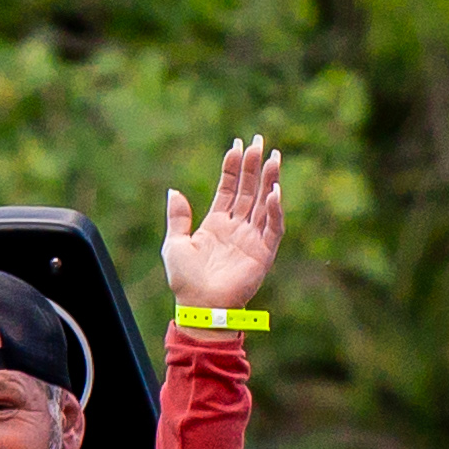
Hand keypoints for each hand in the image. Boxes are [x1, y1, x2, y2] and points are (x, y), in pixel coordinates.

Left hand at [158, 134, 292, 318]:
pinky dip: (275, 211)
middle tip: (260, 141)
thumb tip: (174, 190)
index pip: (229, 187)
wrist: (200, 307)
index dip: (233, 166)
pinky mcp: (263, 253)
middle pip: (249, 189)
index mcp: (216, 223)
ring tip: (274, 158)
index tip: (237, 143)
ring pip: (264, 203)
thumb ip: (178, 217)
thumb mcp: (175, 244)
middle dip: (255, 165)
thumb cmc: (185, 280)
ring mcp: (251, 238)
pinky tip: (273, 193)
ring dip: (269, 181)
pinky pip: (273, 228)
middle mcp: (236, 227)